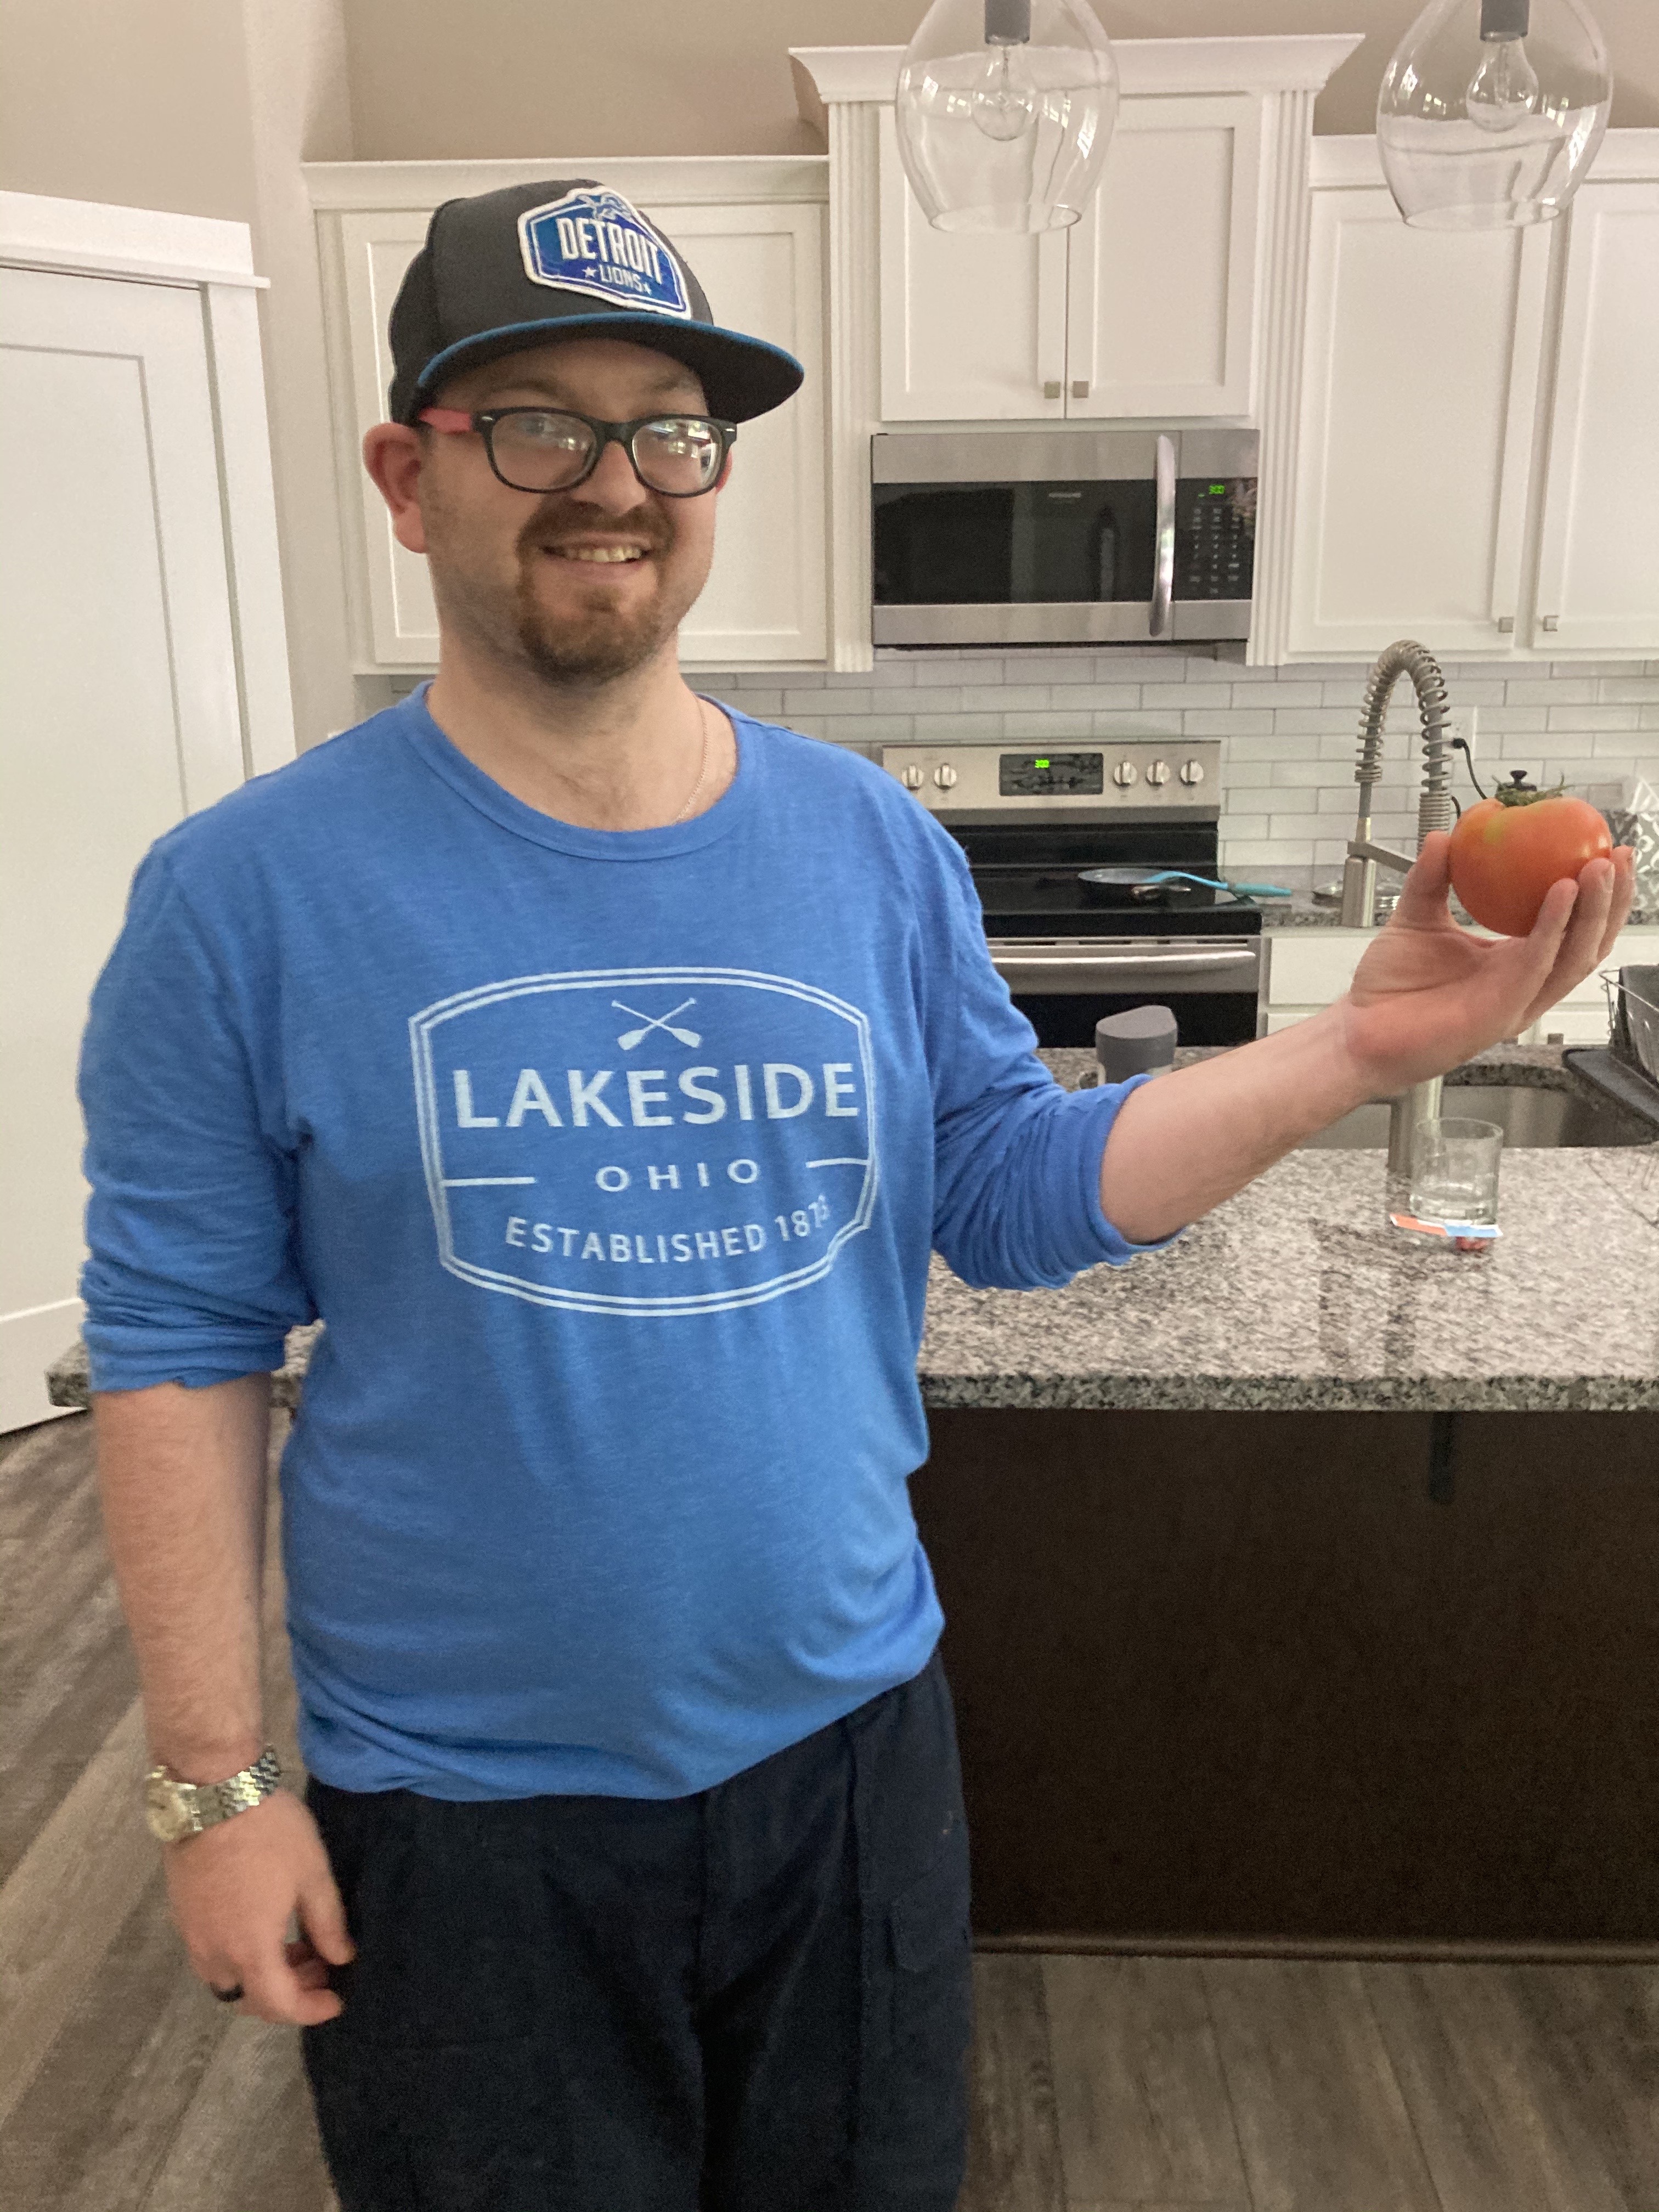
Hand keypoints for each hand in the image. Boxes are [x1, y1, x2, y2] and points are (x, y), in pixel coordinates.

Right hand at [163, 1786, 355, 2025]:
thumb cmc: (270, 1832)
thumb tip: (341, 1958)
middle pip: (249, 1998)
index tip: (335, 2000)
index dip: (310, 2010)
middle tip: (320, 1967)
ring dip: (263, 1974)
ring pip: (228, 1978)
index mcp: (250, 1949)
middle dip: (288, 1993)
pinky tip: (265, 1925)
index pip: (279, 2005)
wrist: (213, 1792)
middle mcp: (214, 1953)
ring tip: (297, 1945)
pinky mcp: (182, 1914)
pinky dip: (241, 1954)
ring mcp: (192, 1934)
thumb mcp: (312, 1875)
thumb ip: (328, 1924)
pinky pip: (212, 1954)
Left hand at [1338, 832, 1633, 1093]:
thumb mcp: (1416, 917)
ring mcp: (1516, 1002)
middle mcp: (1523, 985)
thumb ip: (1432, 877)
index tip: (1604, 852)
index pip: (1571, 929)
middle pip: (1587, 943)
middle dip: (1611, 900)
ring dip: (1593, 910)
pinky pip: (1535, 965)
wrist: (1358, 1029)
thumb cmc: (1389, 987)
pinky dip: (1552, 927)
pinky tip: (1560, 893)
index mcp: (1514, 964)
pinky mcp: (1500, 1013)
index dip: (1595, 895)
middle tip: (1619, 856)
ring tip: (1599, 868)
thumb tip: (1446, 835)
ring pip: (1574, 956)